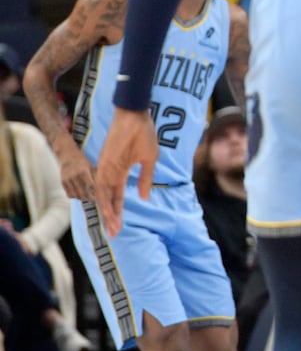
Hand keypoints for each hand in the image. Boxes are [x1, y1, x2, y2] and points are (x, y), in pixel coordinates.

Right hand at [55, 143, 95, 201]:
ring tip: (88, 197)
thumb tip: (104, 187)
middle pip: (83, 193)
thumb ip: (96, 177)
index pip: (91, 186)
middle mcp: (75, 176)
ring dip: (82, 198)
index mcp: (84, 171)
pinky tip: (80, 194)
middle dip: (90, 198)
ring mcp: (67, 180)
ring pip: (76, 195)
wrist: (68, 156)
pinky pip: (69, 194)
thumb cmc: (82, 161)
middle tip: (95, 199)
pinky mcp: (63, 182)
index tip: (100, 197)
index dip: (96, 193)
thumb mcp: (91, 166)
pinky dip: (75, 196)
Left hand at [94, 107, 158, 236]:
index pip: (118, 197)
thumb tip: (144, 197)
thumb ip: (145, 179)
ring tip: (113, 228)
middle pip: (110, 200)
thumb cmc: (143, 134)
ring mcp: (106, 169)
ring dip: (108, 213)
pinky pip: (102, 186)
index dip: (119, 211)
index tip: (120, 227)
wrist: (135, 116)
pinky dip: (104, 200)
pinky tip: (108, 212)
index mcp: (121, 172)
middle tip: (115, 234)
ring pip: (104, 196)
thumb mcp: (148, 160)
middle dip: (112, 218)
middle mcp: (110, 173)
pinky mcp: (104, 164)